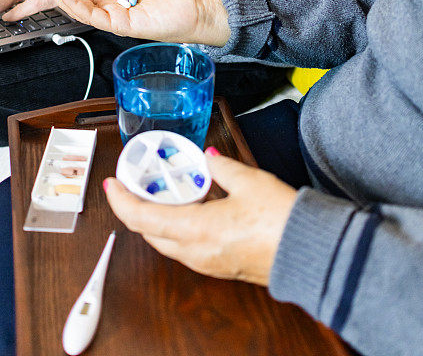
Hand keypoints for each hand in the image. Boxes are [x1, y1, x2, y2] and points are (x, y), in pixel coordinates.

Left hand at [104, 149, 296, 285]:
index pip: (142, 218)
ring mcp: (207, 263)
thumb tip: (209, 156)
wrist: (310, 253)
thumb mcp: (248, 181)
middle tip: (135, 184)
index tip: (112, 184)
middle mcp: (196, 252)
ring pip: (167, 242)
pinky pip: (185, 247)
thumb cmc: (282, 221)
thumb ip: (221, 167)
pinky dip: (176, 227)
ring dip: (156, 219)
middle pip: (150, 233)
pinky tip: (189, 208)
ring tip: (160, 193)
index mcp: (196, 231)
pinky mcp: (220, 266)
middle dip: (136, 209)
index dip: (121, 201)